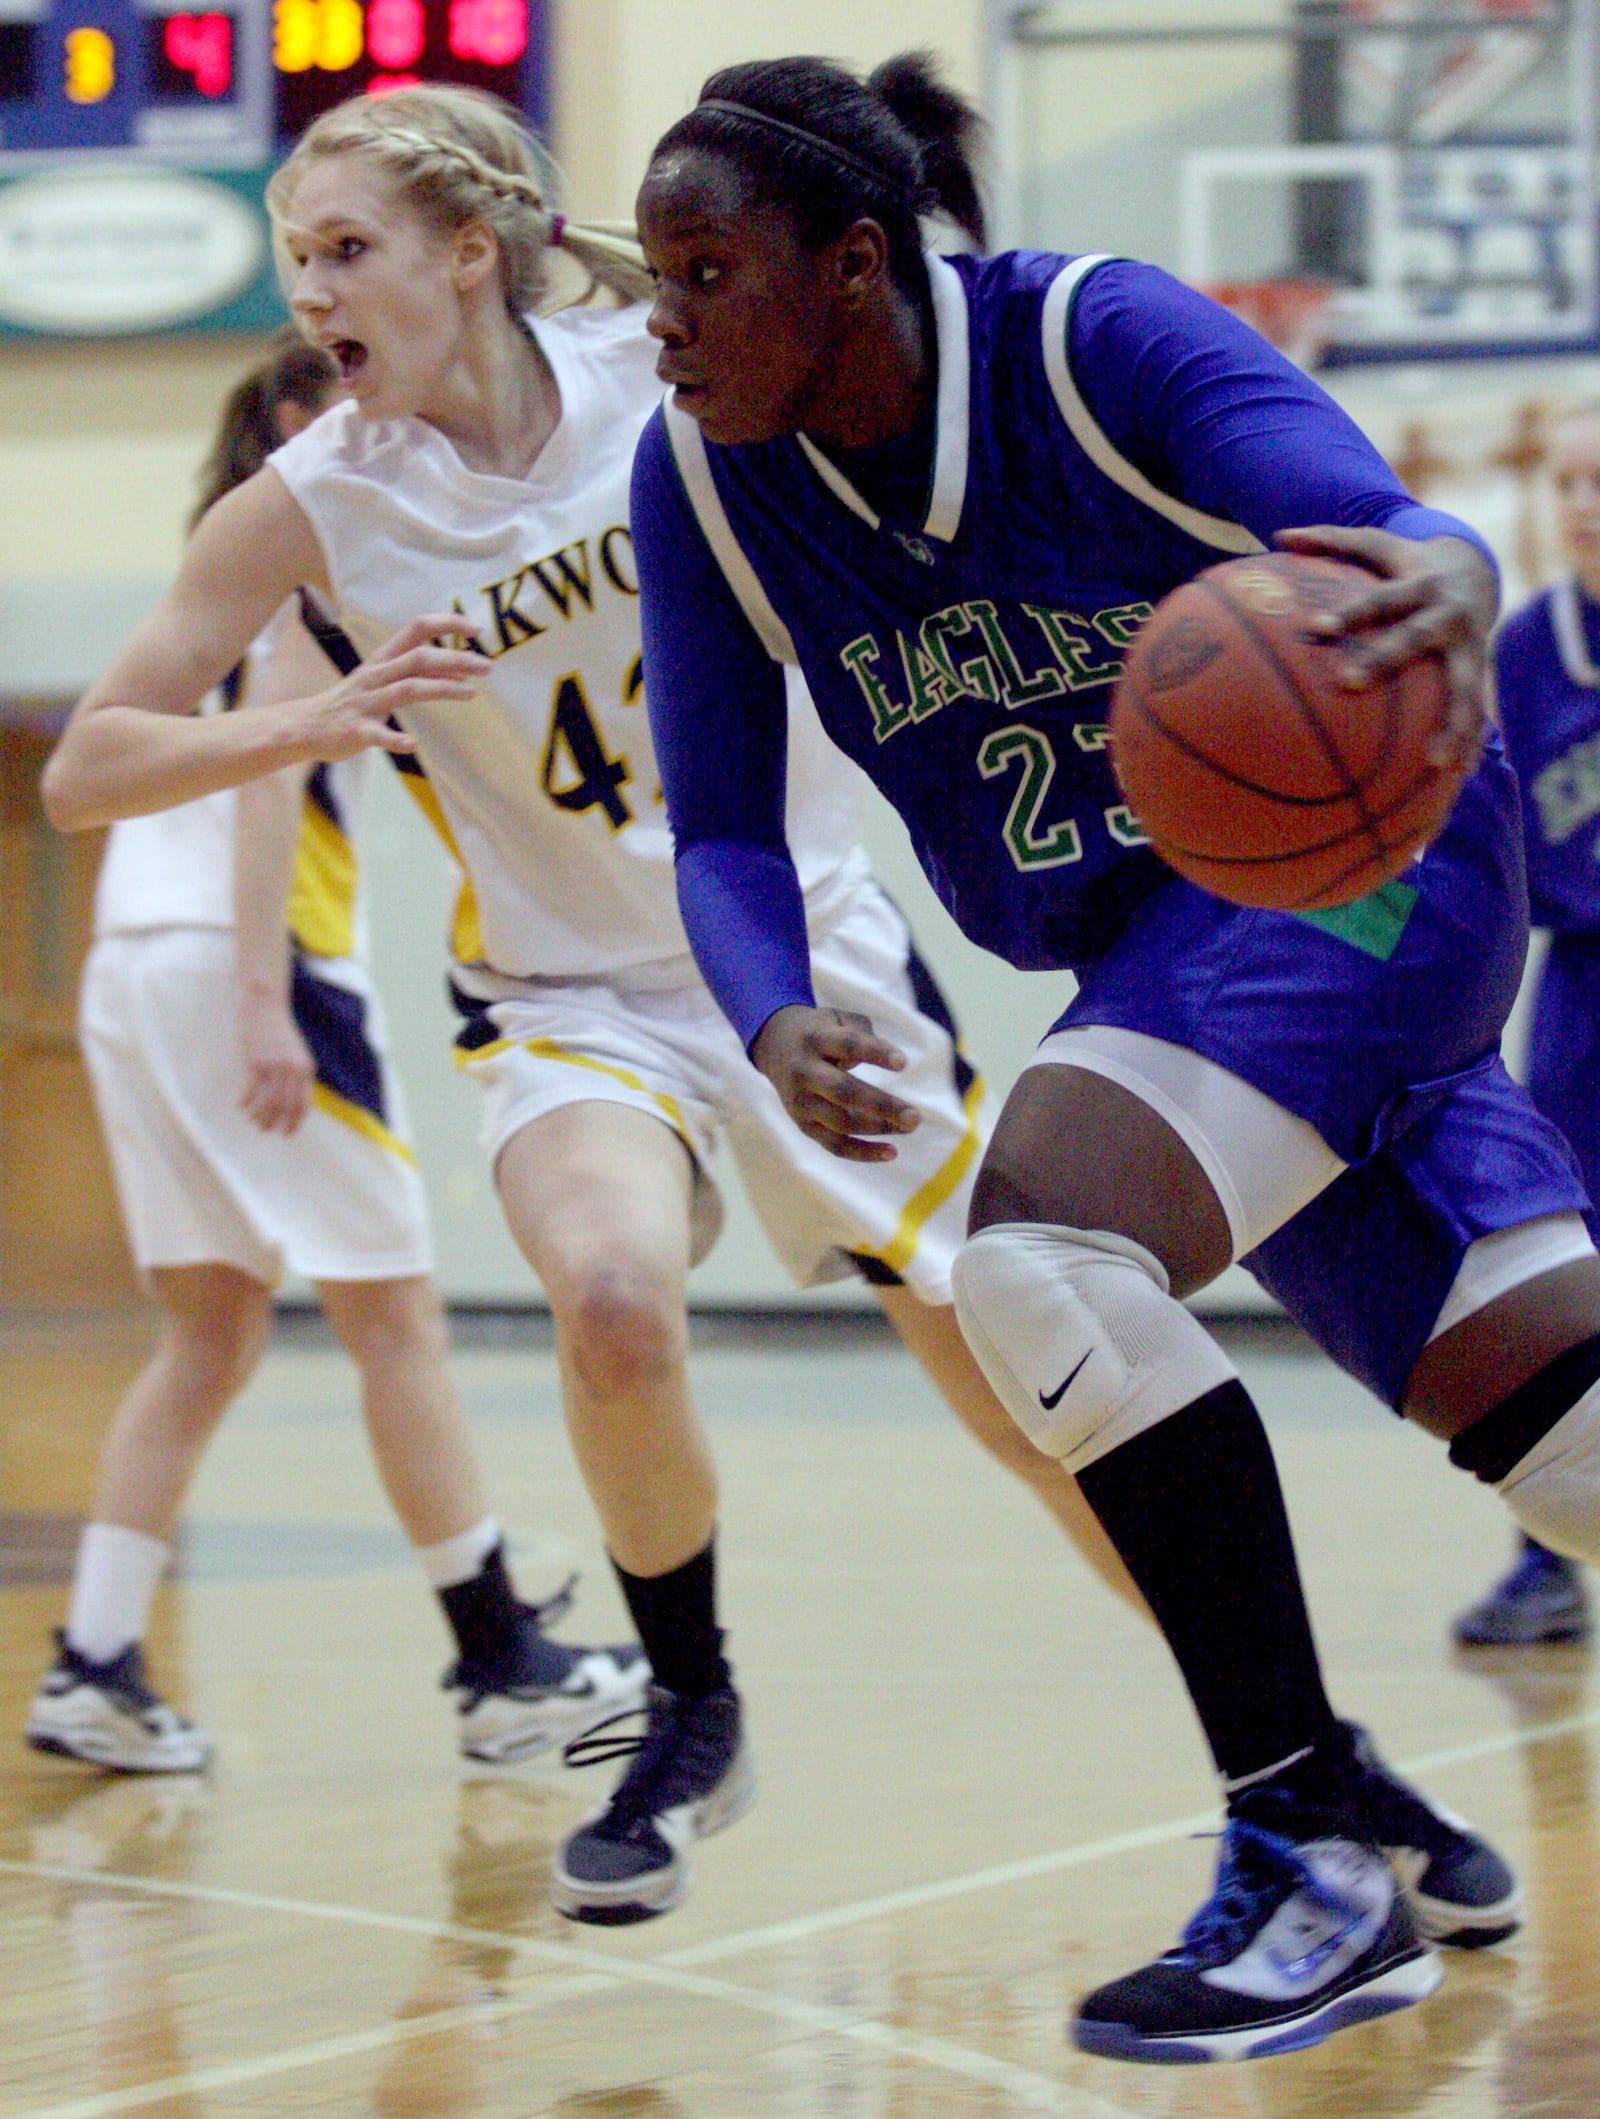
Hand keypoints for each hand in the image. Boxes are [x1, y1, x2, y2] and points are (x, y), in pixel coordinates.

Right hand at [239, 985, 313, 1133]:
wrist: (265, 1007)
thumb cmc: (277, 1032)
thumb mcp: (295, 1053)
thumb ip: (297, 1074)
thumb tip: (292, 1100)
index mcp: (306, 1068)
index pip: (303, 1104)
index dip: (295, 1122)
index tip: (287, 1133)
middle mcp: (294, 1070)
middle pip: (285, 1107)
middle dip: (275, 1122)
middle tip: (265, 1130)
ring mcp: (275, 1066)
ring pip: (269, 1102)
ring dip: (260, 1116)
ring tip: (254, 1121)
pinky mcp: (257, 1062)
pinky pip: (252, 1090)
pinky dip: (246, 1102)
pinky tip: (241, 1107)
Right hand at [286, 615, 484, 761]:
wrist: (305, 726)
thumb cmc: (353, 702)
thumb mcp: (384, 681)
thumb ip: (419, 675)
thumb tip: (462, 673)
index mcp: (382, 660)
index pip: (416, 629)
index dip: (446, 624)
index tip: (476, 630)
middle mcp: (375, 675)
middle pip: (418, 659)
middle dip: (455, 659)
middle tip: (487, 666)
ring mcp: (365, 702)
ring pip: (406, 690)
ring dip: (441, 689)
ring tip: (471, 692)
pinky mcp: (356, 730)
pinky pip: (378, 735)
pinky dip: (396, 740)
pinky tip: (414, 745)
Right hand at [751, 1004, 919, 1161]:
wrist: (774, 1046)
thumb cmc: (821, 1030)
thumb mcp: (836, 1017)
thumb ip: (863, 1031)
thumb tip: (889, 1058)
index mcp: (815, 1040)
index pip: (847, 1045)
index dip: (875, 1053)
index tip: (903, 1063)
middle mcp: (804, 1072)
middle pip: (843, 1092)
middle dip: (881, 1106)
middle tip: (915, 1117)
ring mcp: (801, 1102)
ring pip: (841, 1122)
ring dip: (878, 1128)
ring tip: (910, 1126)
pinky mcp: (803, 1124)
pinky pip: (834, 1145)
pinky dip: (862, 1153)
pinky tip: (891, 1152)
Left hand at [1275, 525, 1497, 775]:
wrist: (1476, 569)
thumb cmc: (1408, 565)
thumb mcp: (1376, 545)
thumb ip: (1329, 541)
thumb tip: (1278, 536)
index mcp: (1418, 585)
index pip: (1378, 599)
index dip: (1350, 614)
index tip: (1316, 628)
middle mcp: (1447, 616)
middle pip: (1415, 639)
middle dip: (1385, 660)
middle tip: (1348, 683)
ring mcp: (1470, 648)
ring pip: (1465, 686)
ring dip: (1454, 723)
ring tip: (1436, 761)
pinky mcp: (1480, 674)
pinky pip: (1476, 714)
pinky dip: (1468, 746)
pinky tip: (1454, 782)